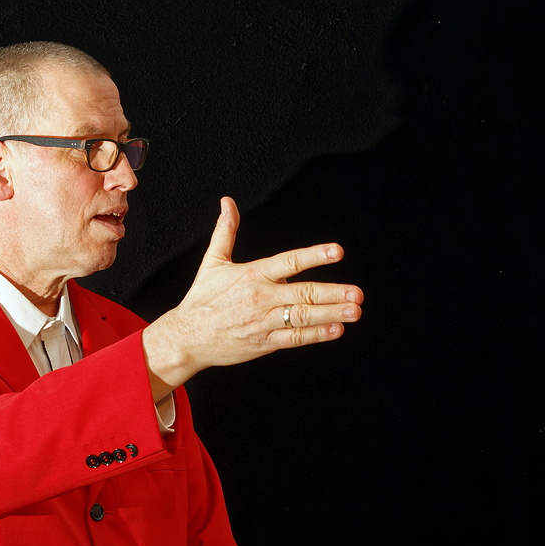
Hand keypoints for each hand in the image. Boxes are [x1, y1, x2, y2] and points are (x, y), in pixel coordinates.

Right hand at [143, 197, 362, 398]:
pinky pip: (294, 338)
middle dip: (333, 292)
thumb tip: (227, 203)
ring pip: (302, 317)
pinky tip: (335, 329)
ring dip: (331, 313)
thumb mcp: (213, 262)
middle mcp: (261, 297)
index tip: (337, 252)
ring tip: (354, 311)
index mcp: (253, 275)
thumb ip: (225, 231)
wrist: (187, 337)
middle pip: (303, 293)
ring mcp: (264, 321)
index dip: (315, 256)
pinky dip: (316, 334)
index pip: (289, 262)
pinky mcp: (264, 342)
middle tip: (357, 293)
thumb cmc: (201, 299)